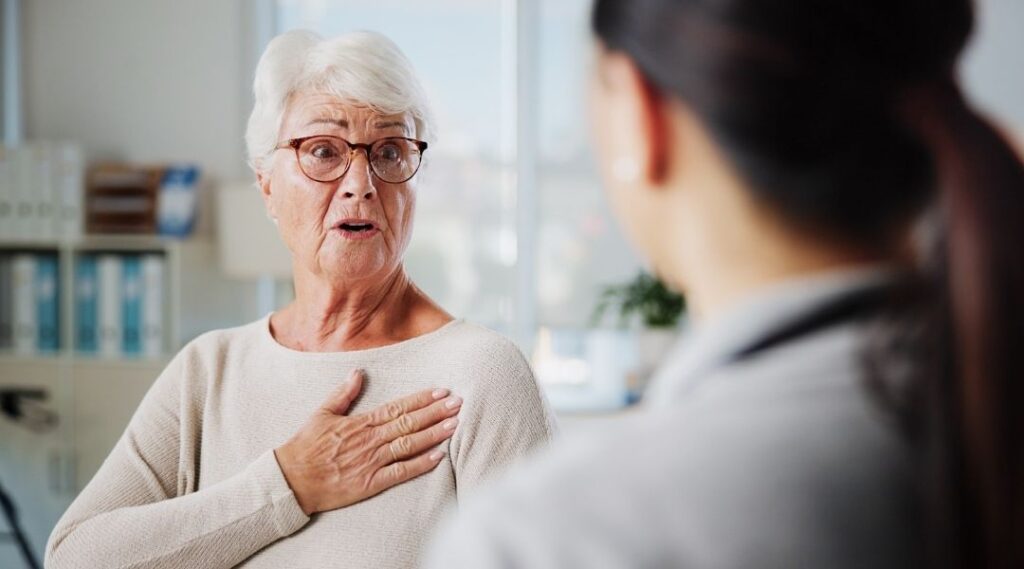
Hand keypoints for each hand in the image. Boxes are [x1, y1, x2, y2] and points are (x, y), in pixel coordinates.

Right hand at [274, 369, 461, 515]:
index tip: (441, 390)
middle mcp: (370, 440)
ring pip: (409, 444)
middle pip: (409, 423)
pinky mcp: (371, 483)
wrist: (292, 480)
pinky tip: (438, 456)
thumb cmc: (306, 446)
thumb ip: (343, 393)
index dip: (421, 399)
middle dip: (436, 412)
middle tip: (458, 403)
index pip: (398, 407)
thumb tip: (359, 372)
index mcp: (361, 422)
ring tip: (455, 424)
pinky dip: (420, 464)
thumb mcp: (322, 413)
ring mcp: (372, 462)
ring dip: (434, 434)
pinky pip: (400, 472)